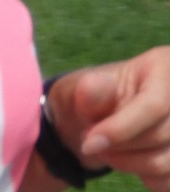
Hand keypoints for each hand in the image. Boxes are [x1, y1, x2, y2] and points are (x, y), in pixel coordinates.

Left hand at [49, 49, 169, 191]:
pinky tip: (130, 161)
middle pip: (160, 135)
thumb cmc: (97, 96)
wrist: (105, 116)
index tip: (89, 144)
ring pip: (167, 161)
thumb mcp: (85, 86)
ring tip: (106, 151)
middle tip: (91, 142)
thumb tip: (93, 88)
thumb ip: (90, 91)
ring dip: (129, 164)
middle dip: (119, 146)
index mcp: (164, 68)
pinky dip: (147, 177)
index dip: (121, 128)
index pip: (153, 104)